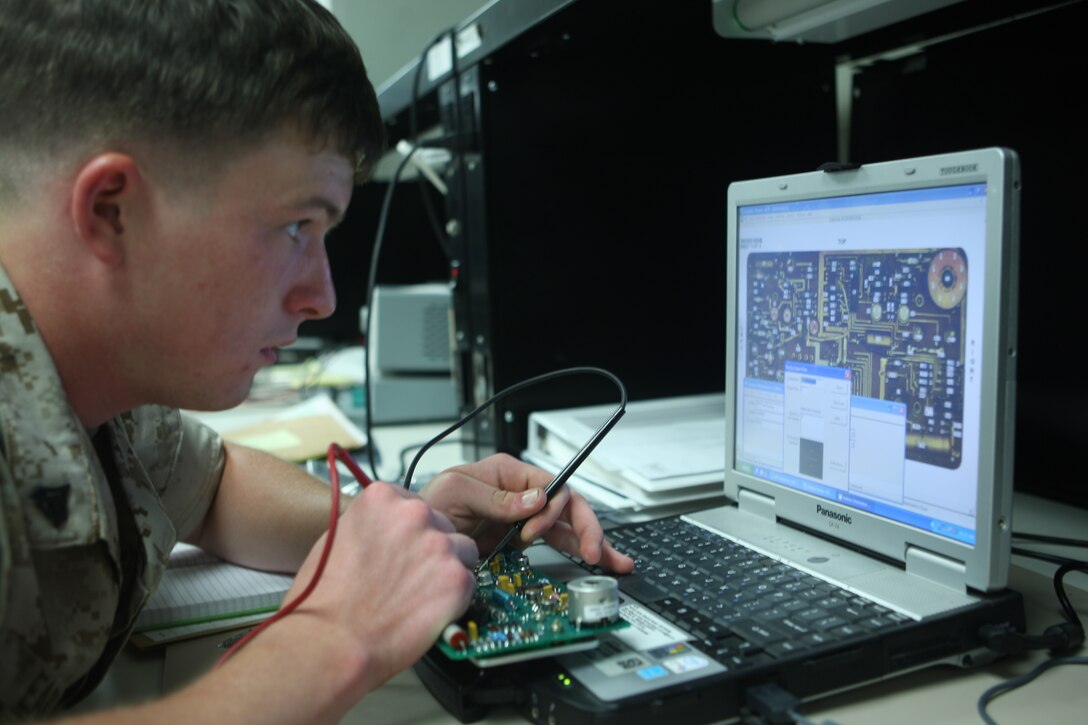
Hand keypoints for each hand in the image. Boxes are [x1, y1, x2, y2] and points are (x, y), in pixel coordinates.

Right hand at [285, 482, 477, 693]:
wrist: (330, 642)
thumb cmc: (325, 598)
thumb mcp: (338, 537)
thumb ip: (373, 524)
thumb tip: (390, 528)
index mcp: (382, 498)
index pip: (415, 504)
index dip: (411, 530)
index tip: (405, 547)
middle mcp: (414, 514)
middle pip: (442, 524)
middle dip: (430, 548)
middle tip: (410, 577)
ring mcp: (438, 545)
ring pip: (462, 550)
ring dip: (447, 569)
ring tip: (420, 595)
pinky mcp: (456, 579)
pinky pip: (469, 581)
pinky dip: (455, 597)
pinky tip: (427, 610)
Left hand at [419, 453, 633, 573]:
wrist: (415, 535)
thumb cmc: (430, 503)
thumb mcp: (457, 491)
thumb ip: (496, 497)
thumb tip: (535, 499)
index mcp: (509, 474)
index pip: (550, 486)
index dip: (553, 509)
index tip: (537, 533)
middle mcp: (522, 494)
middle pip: (567, 506)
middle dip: (585, 528)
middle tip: (595, 553)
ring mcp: (523, 518)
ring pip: (568, 527)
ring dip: (593, 542)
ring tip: (615, 561)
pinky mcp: (520, 539)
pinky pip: (555, 543)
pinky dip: (576, 552)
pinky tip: (595, 561)